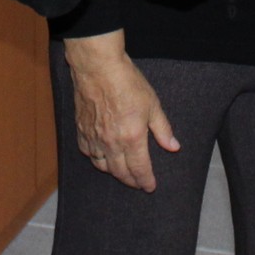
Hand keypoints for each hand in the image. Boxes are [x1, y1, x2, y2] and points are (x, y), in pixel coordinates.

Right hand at [63, 32, 177, 190]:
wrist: (98, 68)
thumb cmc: (127, 82)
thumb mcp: (152, 104)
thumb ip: (163, 129)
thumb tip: (173, 147)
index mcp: (132, 138)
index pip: (139, 169)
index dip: (146, 181)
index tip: (150, 187)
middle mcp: (112, 143)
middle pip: (120, 172)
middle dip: (131, 181)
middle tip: (138, 183)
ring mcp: (94, 138)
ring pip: (102, 166)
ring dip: (113, 172)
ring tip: (121, 172)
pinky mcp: (81, 130)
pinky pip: (88, 152)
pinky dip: (96, 159)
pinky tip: (101, 156)